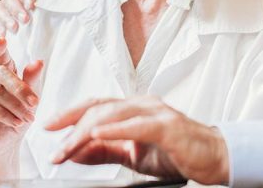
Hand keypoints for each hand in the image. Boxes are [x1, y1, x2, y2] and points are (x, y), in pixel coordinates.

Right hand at [0, 37, 43, 173]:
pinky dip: (4, 114)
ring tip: (27, 117)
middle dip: (21, 89)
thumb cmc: (18, 114)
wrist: (7, 140)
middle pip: (1, 73)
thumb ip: (32, 79)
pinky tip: (15, 122)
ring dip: (15, 106)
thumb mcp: (31, 97)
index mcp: (1, 66)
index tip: (2, 41)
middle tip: (35, 103)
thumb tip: (38, 62)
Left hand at [44, 96, 229, 184]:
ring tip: (68, 146)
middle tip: (54, 147)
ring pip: (114, 113)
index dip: (70, 113)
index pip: (96, 104)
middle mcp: (143, 104)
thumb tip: (76, 151)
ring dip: (86, 131)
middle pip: (100, 107)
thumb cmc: (176, 153)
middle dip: (72, 126)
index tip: (47, 127)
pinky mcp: (168, 127)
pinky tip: (98, 133)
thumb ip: (106, 151)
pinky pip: (138, 125)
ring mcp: (157, 112)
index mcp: (134, 107)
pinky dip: (116, 129)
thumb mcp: (134, 154)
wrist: (214, 158)